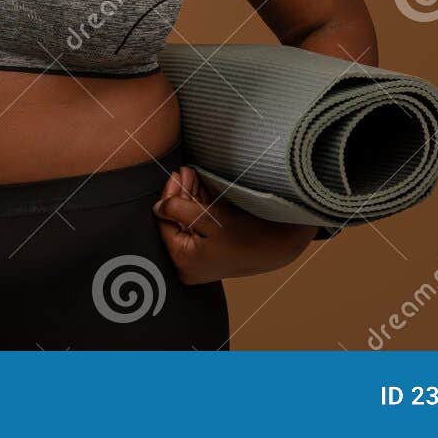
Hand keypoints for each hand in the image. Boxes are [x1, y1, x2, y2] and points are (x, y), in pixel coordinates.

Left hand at [152, 166, 319, 283]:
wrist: (281, 245)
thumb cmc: (247, 235)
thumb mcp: (209, 218)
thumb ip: (178, 210)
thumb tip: (157, 207)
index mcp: (184, 261)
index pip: (165, 222)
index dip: (168, 196)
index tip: (175, 175)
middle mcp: (189, 265)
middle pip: (176, 222)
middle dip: (181, 194)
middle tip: (184, 172)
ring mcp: (200, 259)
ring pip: (188, 222)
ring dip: (190, 197)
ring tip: (192, 175)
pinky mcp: (212, 252)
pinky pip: (199, 227)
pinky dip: (199, 207)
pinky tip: (200, 188)